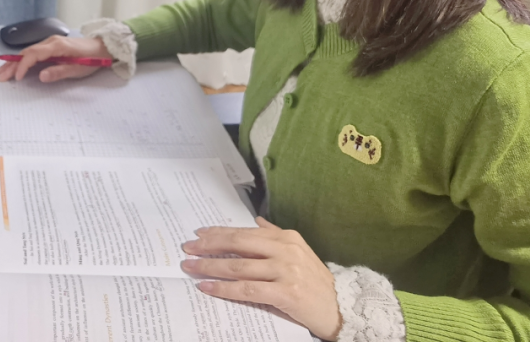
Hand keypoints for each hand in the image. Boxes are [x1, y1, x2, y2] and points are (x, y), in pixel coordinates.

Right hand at [0, 36, 112, 82]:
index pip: (34, 54)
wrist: (102, 48)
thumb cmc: (92, 59)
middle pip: (27, 52)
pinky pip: (33, 52)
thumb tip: (41, 76)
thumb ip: (59, 72)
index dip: (23, 65)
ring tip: (2, 72)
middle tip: (1, 76)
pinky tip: (15, 66)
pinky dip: (22, 60)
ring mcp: (50, 43)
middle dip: (12, 64)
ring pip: (28, 52)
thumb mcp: (78, 69)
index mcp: (57, 46)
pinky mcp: (51, 46)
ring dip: (14, 62)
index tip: (17, 77)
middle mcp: (51, 41)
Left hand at [181, 218, 341, 340]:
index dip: (218, 233)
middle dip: (209, 246)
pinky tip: (207, 287)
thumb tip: (256, 221)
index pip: (244, 232)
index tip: (198, 235)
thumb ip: (275, 235)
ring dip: (210, 267)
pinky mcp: (285, 293)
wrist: (341, 308)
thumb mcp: (299, 253)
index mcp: (287, 238)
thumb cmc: (315, 283)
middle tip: (188, 248)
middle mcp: (286, 250)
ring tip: (191, 268)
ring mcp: (286, 271)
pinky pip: (246, 290)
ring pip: (238, 267)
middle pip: (238, 244)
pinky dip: (223, 288)